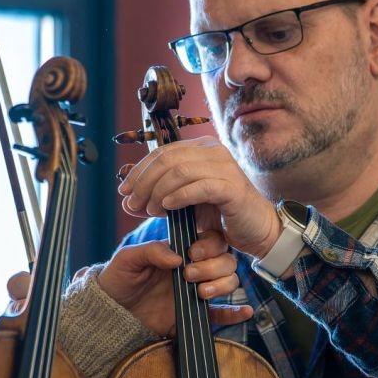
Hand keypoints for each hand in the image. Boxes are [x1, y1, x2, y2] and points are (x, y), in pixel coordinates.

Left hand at [94, 232, 252, 335]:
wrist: (111, 312)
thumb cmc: (118, 279)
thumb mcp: (128, 259)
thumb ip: (150, 251)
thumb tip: (176, 257)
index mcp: (181, 252)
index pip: (211, 241)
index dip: (209, 246)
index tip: (191, 254)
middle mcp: (194, 270)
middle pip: (226, 261)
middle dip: (214, 267)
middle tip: (188, 275)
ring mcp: (196, 292)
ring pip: (229, 282)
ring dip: (222, 285)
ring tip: (200, 294)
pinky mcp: (194, 315)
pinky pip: (222, 314)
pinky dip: (235, 313)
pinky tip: (244, 311)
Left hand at [118, 137, 282, 258]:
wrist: (254, 228)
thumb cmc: (219, 213)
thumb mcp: (184, 201)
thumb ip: (158, 195)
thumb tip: (126, 199)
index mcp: (200, 148)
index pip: (161, 153)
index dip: (139, 172)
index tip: (123, 192)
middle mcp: (213, 151)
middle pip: (167, 160)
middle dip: (144, 183)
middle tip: (133, 205)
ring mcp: (225, 167)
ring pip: (180, 171)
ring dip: (158, 191)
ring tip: (150, 211)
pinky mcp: (232, 187)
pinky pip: (200, 187)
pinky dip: (179, 196)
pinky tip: (167, 207)